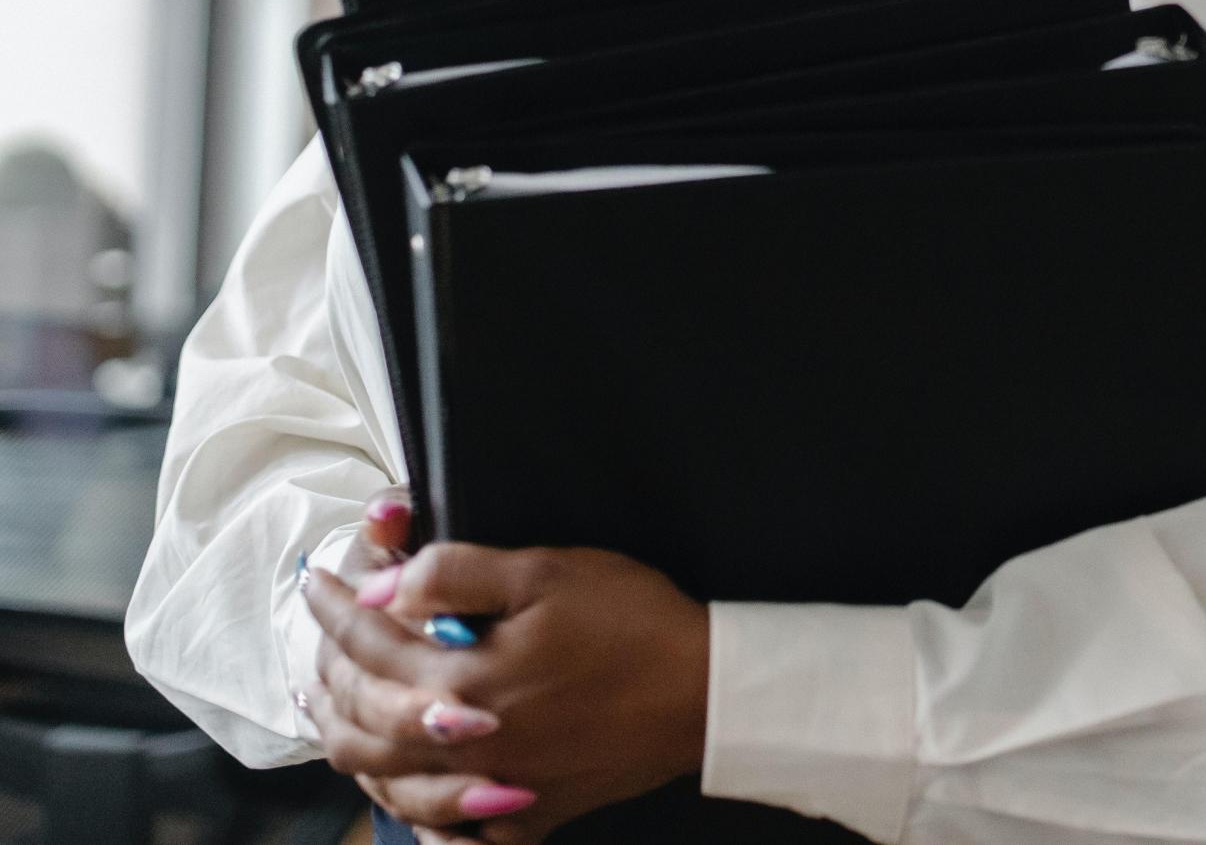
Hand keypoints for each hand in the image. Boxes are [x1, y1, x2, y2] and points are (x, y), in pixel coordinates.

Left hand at [302, 541, 709, 843]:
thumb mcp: (547, 572)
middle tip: (320, 641)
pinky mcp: (526, 813)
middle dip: (328, 675)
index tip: (315, 581)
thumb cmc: (631, 623)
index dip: (334, 608)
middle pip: (359, 721)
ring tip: (333, 709)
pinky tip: (401, 786)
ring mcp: (491, 789)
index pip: (368, 644)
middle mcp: (461, 745)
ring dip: (348, 741)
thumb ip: (454, 575)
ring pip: (386, 782)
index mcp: (460, 682)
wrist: (703, 695)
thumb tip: (383, 587)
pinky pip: (446, 829)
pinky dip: (410, 808)